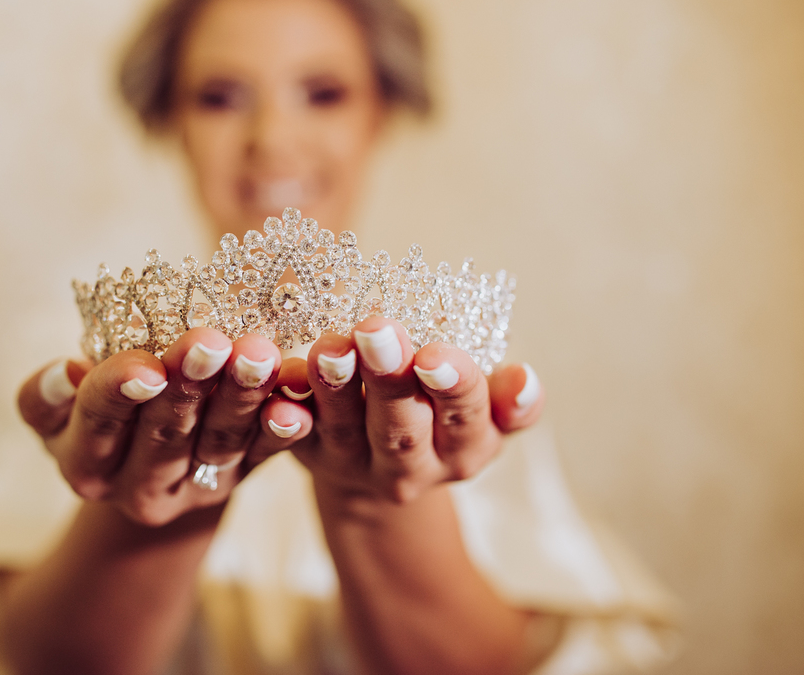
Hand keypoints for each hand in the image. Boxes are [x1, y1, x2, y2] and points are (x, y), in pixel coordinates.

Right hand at [17, 329, 310, 526]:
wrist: (145, 459)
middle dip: (190, 386)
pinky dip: (282, 430)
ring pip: (222, 440)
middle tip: (210, 343)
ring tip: (258, 355)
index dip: (119, 392)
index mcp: (86, 465)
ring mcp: (197, 486)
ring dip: (243, 397)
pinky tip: (297, 408)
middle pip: (166, 433)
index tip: (145, 365)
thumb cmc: (93, 410)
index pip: (99, 423)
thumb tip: (63, 372)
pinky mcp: (243, 476)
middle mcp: (139, 488)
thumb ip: (47, 396)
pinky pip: (265, 453)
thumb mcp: (55, 410)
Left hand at [260, 316, 543, 505]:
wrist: (378, 474)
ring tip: (328, 347)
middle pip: (400, 427)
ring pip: (343, 429)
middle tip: (376, 330)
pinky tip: (277, 390)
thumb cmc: (441, 418)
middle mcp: (410, 467)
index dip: (453, 387)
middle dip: (388, 379)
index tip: (437, 355)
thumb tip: (525, 381)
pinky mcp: (305, 454)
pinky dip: (282, 417)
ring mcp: (352, 464)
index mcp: (464, 448)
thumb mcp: (484, 416)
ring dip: (334, 387)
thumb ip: (509, 401)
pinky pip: (288, 437)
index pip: (465, 417)